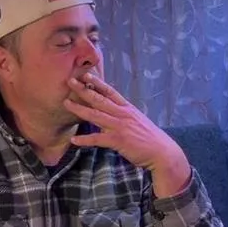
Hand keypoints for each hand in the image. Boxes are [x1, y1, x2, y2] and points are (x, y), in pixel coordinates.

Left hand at [62, 72, 191, 196]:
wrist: (162, 152)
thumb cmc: (149, 138)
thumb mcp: (137, 120)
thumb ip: (123, 115)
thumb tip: (111, 112)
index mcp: (127, 108)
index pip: (110, 91)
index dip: (98, 82)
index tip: (86, 74)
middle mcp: (122, 114)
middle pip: (100, 99)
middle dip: (84, 90)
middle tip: (70, 81)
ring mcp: (120, 126)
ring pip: (95, 115)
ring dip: (79, 109)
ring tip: (66, 103)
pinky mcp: (118, 140)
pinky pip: (98, 139)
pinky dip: (85, 140)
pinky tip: (74, 139)